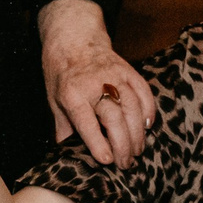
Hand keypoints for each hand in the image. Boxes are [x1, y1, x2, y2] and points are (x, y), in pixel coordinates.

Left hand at [39, 0, 155, 166]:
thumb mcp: (54, 100)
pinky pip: (144, 92)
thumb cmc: (62, 73)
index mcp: (72, 93)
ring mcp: (114, 75)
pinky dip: (148, 111)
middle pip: (114, 117)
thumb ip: (64, 127)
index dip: (97, 142)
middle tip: (125, 164)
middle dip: (122, 144)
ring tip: (136, 152)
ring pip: (132, 107)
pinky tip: (147, 127)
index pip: (86, 121)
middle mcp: (94, 84)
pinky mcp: (128, 70)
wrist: (74, 38)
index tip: (107, 161)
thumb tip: (67, 155)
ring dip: (137, 133)